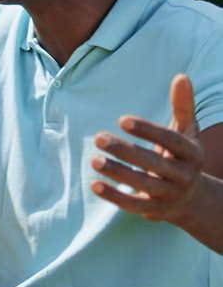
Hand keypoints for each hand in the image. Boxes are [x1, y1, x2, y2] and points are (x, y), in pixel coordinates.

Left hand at [92, 74, 203, 223]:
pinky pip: (133, 205)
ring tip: (94, 159)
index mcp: (193, 153)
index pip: (172, 141)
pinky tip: (94, 184)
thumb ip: (182, 106)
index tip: (122, 120)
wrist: (192, 198)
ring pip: (143, 184)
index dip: (148, 130)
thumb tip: (181, 76)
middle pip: (154, 163)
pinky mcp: (155, 210)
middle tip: (98, 138)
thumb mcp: (186, 131)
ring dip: (117, 172)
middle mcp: (184, 176)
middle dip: (125, 151)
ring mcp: (170, 195)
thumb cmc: (181, 155)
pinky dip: (114, 196)